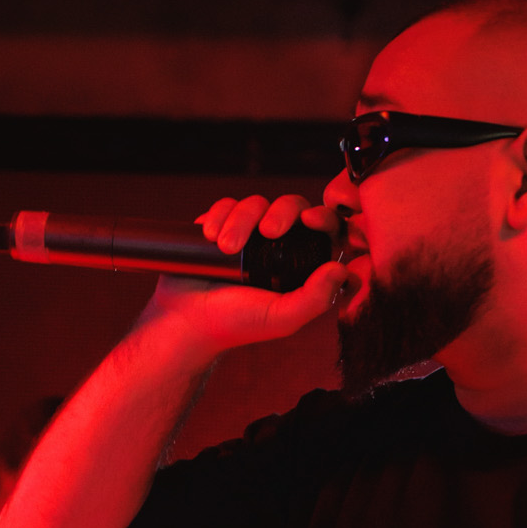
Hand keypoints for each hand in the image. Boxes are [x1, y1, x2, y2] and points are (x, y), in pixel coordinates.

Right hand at [142, 194, 347, 357]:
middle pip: (291, 206)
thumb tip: (340, 268)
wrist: (186, 320)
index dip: (324, 217)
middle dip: (280, 212)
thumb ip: (315, 298)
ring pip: (256, 203)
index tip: (310, 220)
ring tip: (225, 247)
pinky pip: (226, 205)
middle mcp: (279, 248)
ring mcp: (249, 235)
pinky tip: (210, 235)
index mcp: (302, 267)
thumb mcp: (282, 317)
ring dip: (241, 220)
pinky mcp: (221, 226)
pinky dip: (218, 215)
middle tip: (266, 232)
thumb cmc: (237, 324)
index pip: (324, 231)